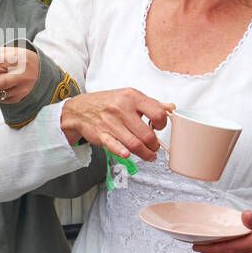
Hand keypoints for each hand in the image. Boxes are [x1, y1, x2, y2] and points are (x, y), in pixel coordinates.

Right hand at [60, 88, 174, 159]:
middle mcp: (122, 109)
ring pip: (135, 144)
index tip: (158, 128)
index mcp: (132, 97)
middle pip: (147, 134)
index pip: (157, 113)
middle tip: (154, 147)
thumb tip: (171, 107)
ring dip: (145, 154)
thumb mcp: (129, 97)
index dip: (162, 124)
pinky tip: (128, 155)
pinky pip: (115, 147)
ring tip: (149, 155)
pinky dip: (123, 153)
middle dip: (154, 145)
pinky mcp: (101, 134)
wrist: (80, 109)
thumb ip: (150, 103)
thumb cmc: (107, 103)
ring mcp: (111, 123)